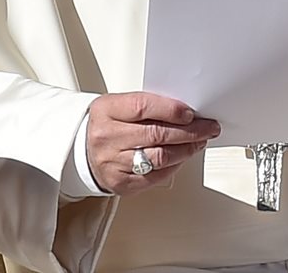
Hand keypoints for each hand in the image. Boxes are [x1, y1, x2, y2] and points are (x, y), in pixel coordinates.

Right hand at [85, 91, 219, 194]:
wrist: (80, 149)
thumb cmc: (105, 124)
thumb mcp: (118, 104)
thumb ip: (148, 106)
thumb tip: (184, 111)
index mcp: (106, 111)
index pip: (144, 107)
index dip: (172, 110)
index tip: (191, 113)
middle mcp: (107, 137)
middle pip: (156, 134)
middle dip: (189, 131)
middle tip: (207, 128)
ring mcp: (112, 163)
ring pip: (159, 157)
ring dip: (186, 149)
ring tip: (198, 142)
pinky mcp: (120, 183)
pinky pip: (154, 176)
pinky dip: (173, 166)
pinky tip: (181, 157)